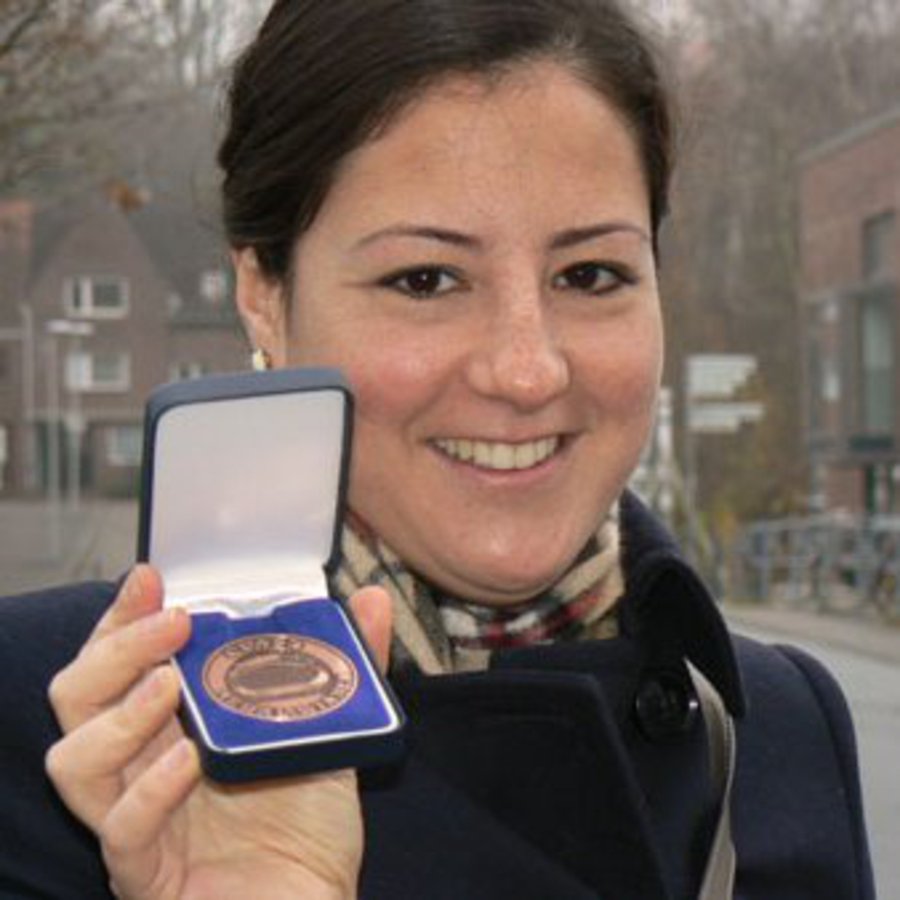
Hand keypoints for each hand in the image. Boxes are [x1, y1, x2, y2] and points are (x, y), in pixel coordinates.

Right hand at [46, 565, 392, 899]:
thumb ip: (350, 665)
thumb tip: (371, 599)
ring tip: (169, 684)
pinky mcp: (148, 873)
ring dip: (119, 714)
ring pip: (75, 760)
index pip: (120, 658)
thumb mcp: (330, 728)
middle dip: (117, 648)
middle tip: (174, 622)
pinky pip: (121, 831)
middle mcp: (140, 762)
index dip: (125, 615)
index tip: (152, 576)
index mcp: (170, 721)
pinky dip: (149, 792)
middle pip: (79, 696)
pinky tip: (188, 761)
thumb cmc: (309, 819)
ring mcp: (137, 819)